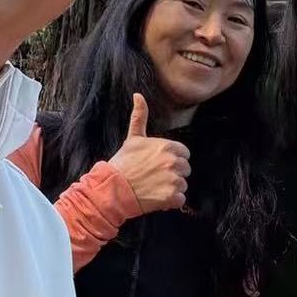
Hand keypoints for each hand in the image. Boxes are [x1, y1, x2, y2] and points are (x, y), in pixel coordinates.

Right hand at [106, 94, 190, 215]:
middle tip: (154, 177)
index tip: (158, 165)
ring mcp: (173, 180)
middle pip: (185, 170)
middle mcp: (173, 162)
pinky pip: (180, 200)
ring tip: (153, 187)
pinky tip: (156, 198)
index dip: (172, 160)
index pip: (184, 154)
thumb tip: (138, 95)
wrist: (111, 189)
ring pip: (183, 185)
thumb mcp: (133, 138)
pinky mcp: (171, 197)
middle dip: (173, 174)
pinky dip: (170, 202)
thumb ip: (139, 116)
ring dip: (171, 189)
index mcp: (167, 147)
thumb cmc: (122, 164)